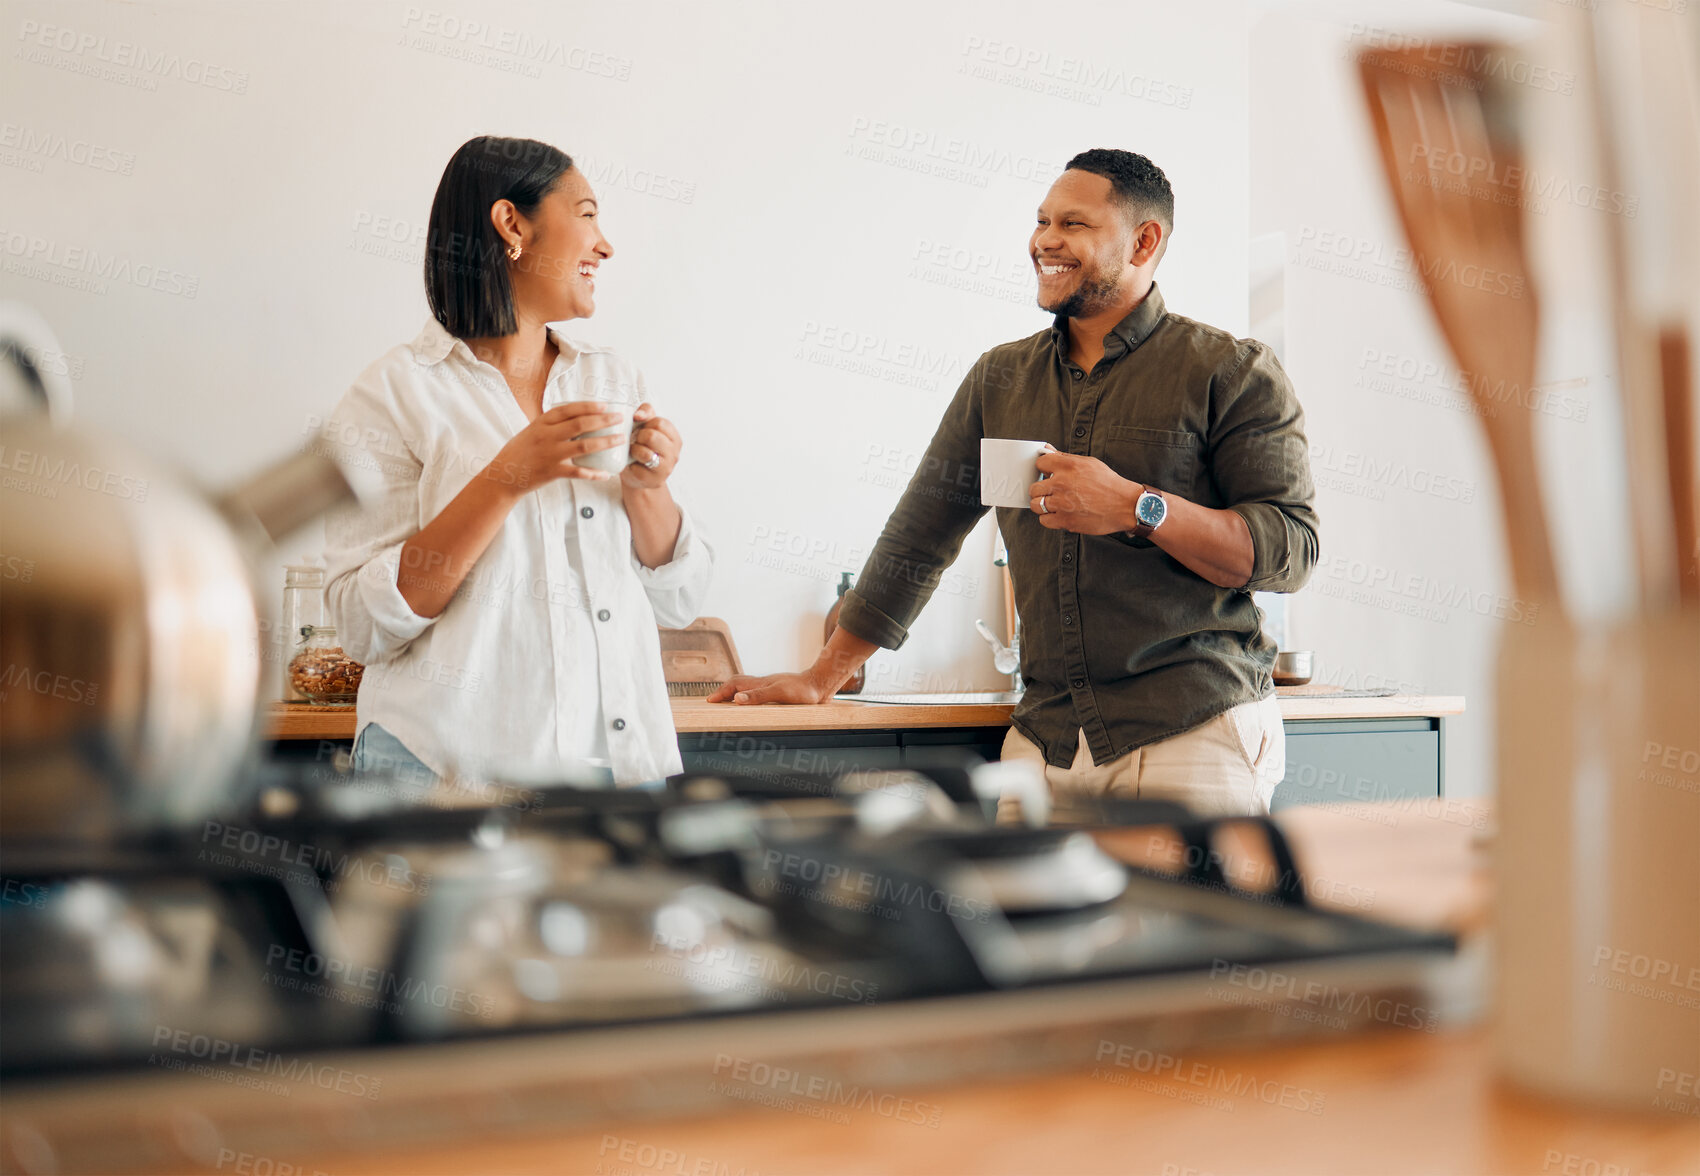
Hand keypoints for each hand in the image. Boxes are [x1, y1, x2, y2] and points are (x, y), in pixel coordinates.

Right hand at [487, 401, 624, 492]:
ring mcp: (550, 454)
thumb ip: (551, 425)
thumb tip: (575, 416)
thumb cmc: (518, 452)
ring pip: (584, 445)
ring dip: (605, 442)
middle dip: (604, 420)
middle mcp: (547, 436)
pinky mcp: (553, 472)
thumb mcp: (532, 431)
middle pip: (581, 424)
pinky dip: (594, 473)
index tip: (605, 405)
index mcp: (541, 423)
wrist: (502, 475)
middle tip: (619, 418)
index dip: (589, 406)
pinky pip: (578, 472)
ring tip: (620, 440)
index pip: (569, 409)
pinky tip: (606, 474)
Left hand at [620, 404, 680, 490]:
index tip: (642, 429)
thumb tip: (638, 415)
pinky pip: (637, 468)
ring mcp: (666, 468)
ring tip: (634, 452)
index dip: (646, 424)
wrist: (638, 475)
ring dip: (633, 450)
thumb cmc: (643, 447)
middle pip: (651, 436)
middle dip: (638, 437)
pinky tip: (633, 464)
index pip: (660, 423)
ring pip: (644, 453)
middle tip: (636, 441)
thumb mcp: (647, 426)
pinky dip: (630, 465)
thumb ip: (646, 412)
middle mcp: (674, 454)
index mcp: (675, 438)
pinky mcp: (654, 480)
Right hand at [706, 672, 833, 705]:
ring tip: (728, 704)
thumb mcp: (780, 694)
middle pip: (738, 684)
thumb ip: (758, 696)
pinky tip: (753, 706)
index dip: (721, 692)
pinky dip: (750, 698)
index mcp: (760, 684)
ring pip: (748, 688)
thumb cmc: (804, 690)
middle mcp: (764, 684)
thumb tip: (737, 699)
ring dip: (736, 694)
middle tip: (715, 701)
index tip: (710, 701)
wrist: (822, 685)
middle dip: (724, 691)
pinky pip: (759, 694)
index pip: (734, 684)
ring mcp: (772, 687)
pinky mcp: (780, 693)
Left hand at [1030, 450, 1139, 534]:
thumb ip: (1064, 457)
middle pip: (1034, 487)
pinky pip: (1044, 520)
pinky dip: (1049, 518)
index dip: (1044, 470)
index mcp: (1068, 466)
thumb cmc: (1108, 484)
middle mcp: (1062, 483)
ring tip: (1054, 503)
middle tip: (1052, 492)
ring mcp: (1062, 503)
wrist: (1125, 505)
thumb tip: (1047, 450)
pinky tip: (1059, 514)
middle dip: (1042, 489)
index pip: (1039, 464)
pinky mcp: (1065, 520)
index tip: (1049, 474)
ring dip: (1043, 504)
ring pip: (1036, 505)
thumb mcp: (1088, 463)